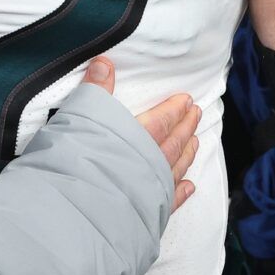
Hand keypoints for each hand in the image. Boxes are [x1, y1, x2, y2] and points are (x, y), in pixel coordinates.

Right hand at [80, 57, 199, 211]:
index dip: (174, 109)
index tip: (186, 100)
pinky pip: (170, 200)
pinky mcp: (147, 212)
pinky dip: (180, 192)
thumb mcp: (81, 116)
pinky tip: (189, 187)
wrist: (80, 206)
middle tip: (196, 114)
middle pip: (173, 142)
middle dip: (185, 126)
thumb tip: (104, 62)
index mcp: (137, 137)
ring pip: (176, 167)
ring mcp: (152, 189)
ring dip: (186, 153)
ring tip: (195, 143)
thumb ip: (95, 90)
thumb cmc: (78, 159)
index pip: (162, 120)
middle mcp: (150, 162)